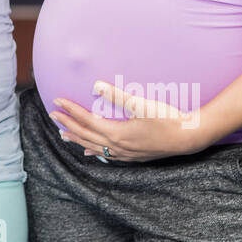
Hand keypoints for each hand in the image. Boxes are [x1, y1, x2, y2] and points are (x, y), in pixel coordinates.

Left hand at [50, 80, 209, 161]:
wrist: (188, 138)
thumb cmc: (167, 119)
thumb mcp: (141, 104)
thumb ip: (117, 95)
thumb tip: (96, 85)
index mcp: (116, 133)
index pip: (86, 120)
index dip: (70, 110)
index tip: (57, 100)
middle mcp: (117, 146)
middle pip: (85, 134)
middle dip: (68, 124)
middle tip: (53, 115)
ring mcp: (125, 153)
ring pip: (93, 146)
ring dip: (77, 139)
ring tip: (63, 134)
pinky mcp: (133, 156)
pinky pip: (106, 155)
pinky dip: (94, 151)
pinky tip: (90, 152)